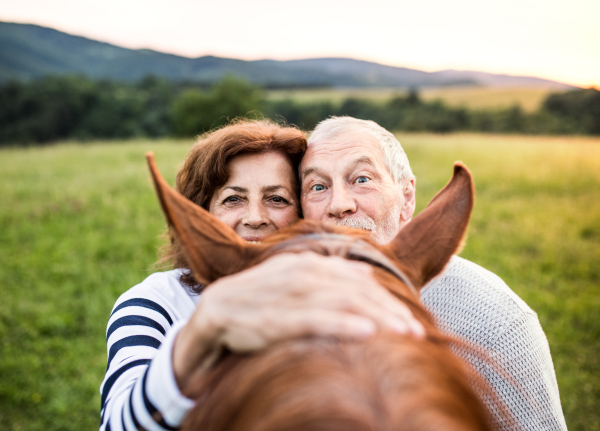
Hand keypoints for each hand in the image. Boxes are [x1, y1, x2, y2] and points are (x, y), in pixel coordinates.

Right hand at [172, 252, 423, 394]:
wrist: (217, 311)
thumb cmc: (264, 299)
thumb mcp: (298, 281)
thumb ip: (331, 277)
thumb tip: (367, 276)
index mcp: (311, 263)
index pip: (359, 280)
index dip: (388, 299)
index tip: (413, 320)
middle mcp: (304, 273)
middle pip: (357, 291)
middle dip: (390, 311)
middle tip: (417, 331)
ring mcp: (289, 294)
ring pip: (342, 304)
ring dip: (377, 318)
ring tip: (404, 333)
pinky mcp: (275, 318)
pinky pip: (315, 321)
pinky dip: (343, 326)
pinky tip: (367, 334)